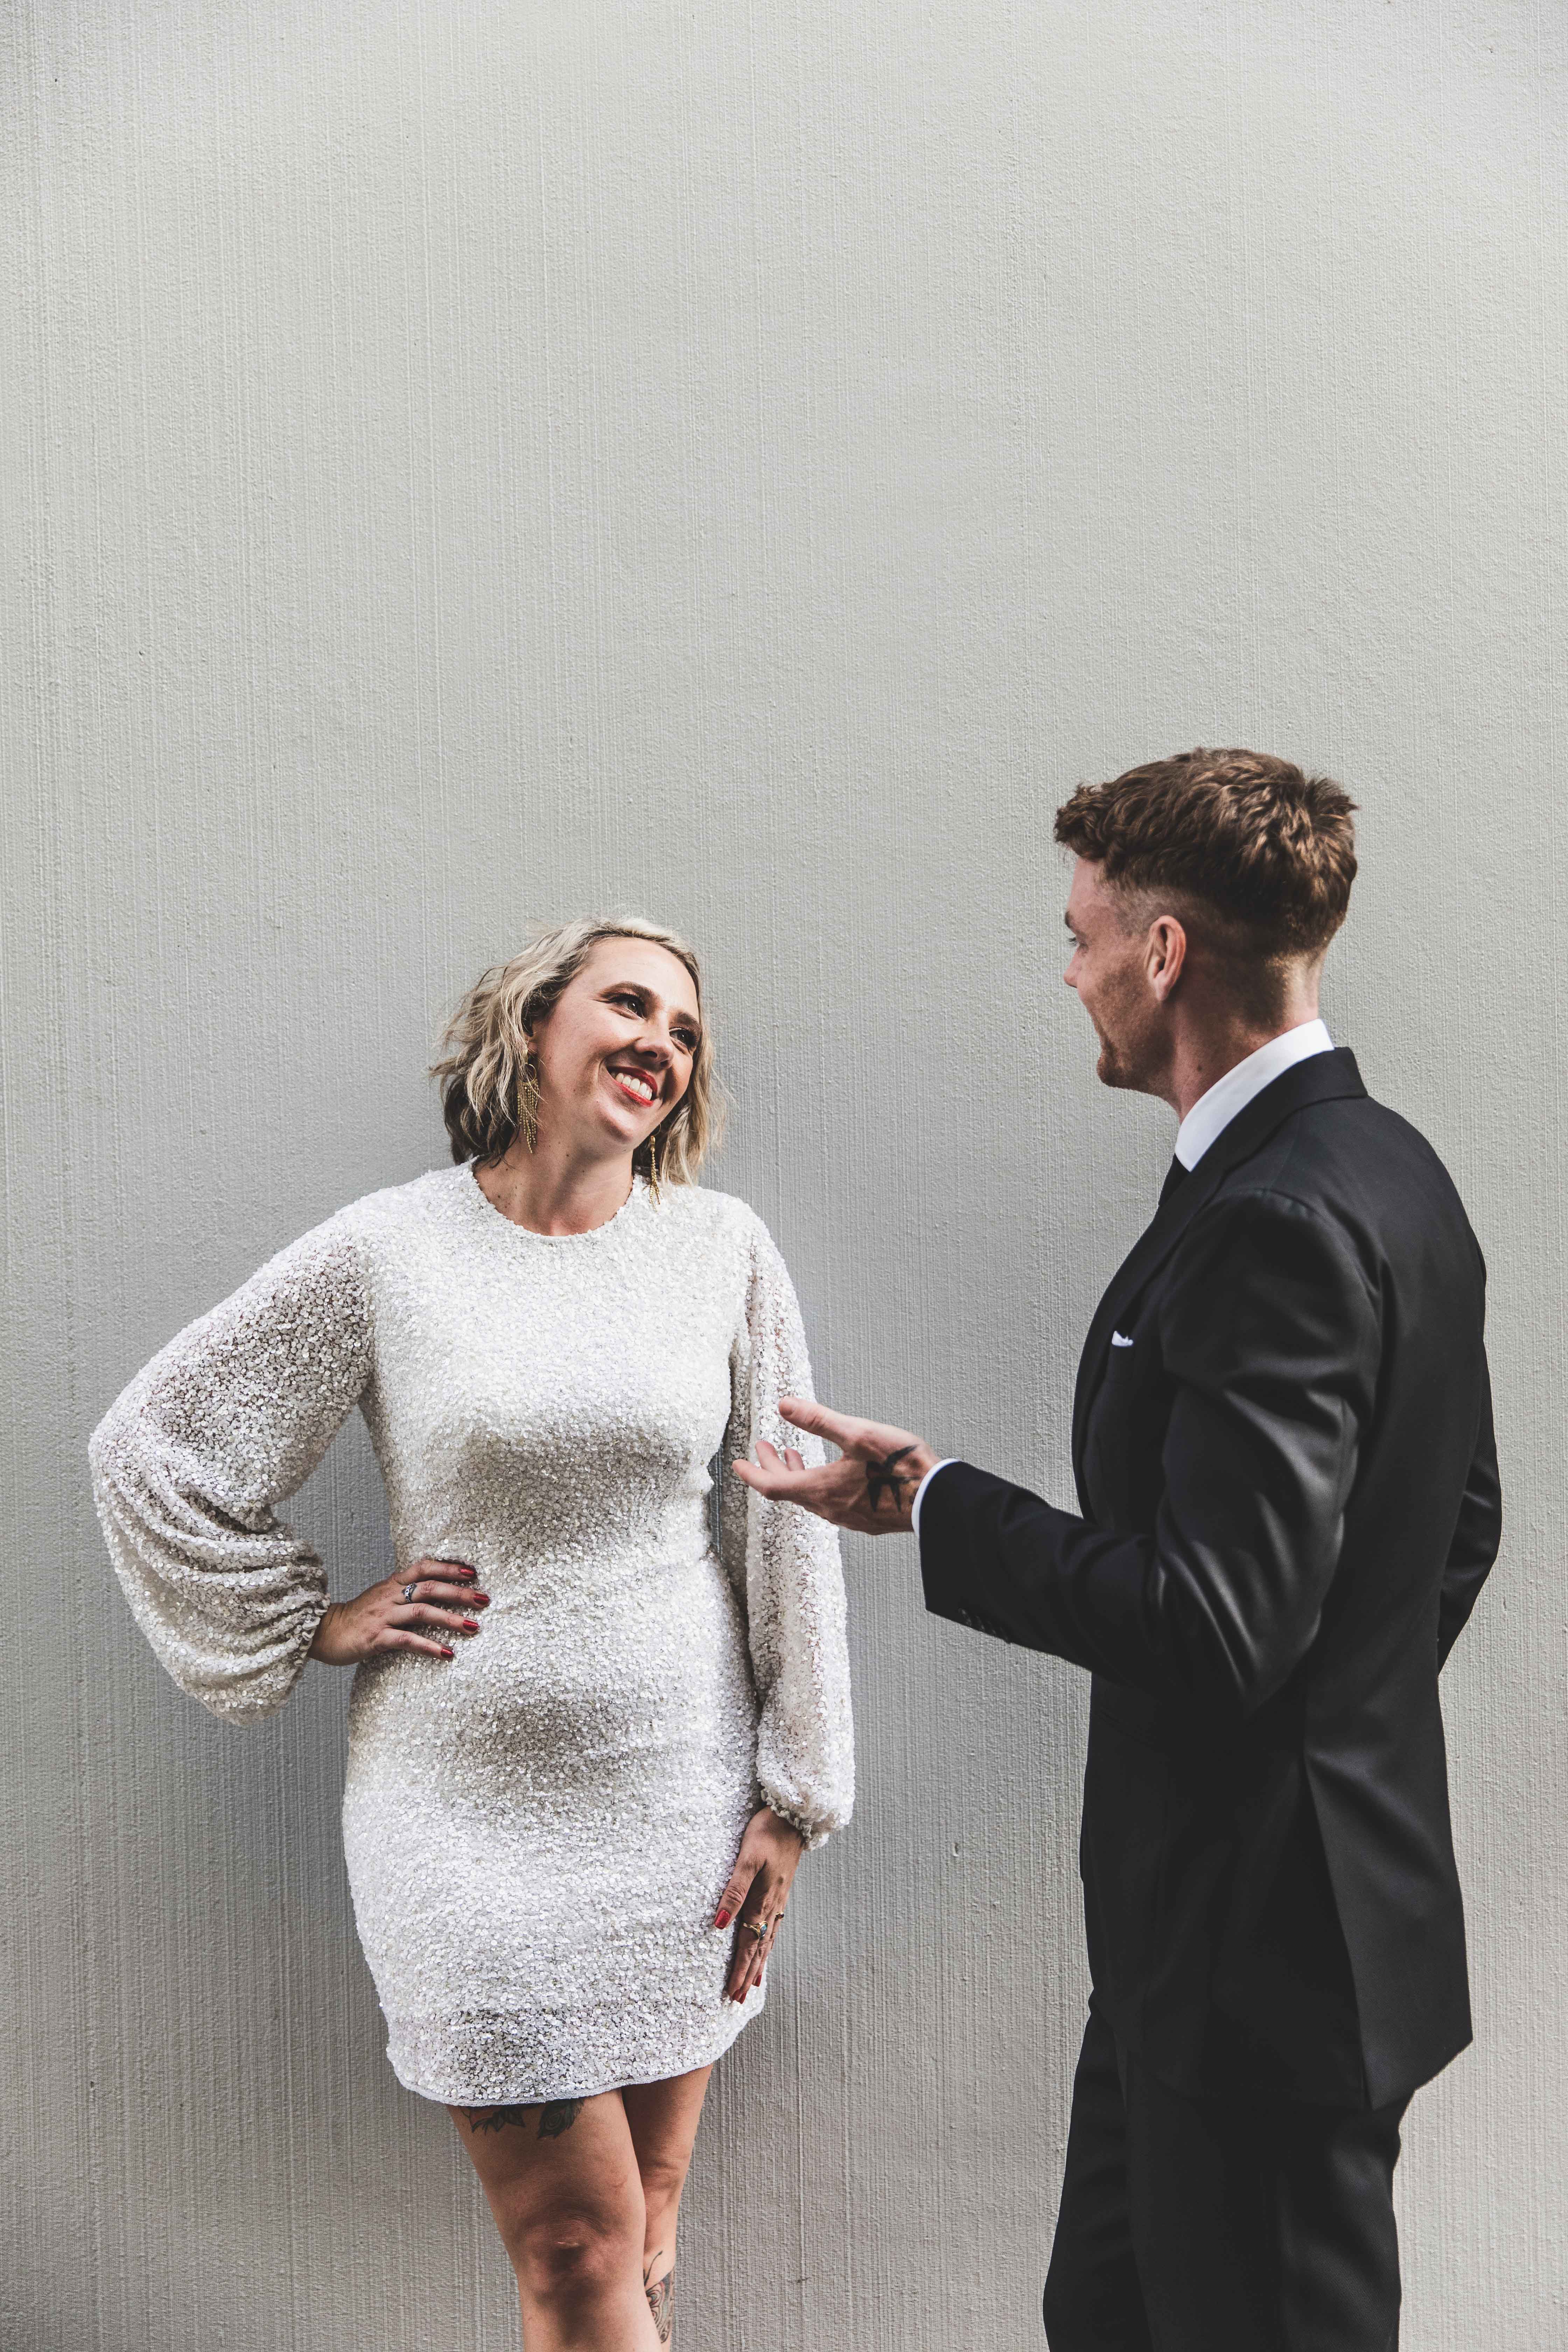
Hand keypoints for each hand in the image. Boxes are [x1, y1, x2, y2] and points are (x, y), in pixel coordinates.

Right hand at [309, 1558, 488, 1665]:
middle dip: (459, 1593)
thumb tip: (435, 1589)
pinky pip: (407, 1640)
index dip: (449, 1567)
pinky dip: (429, 1647)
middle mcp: (389, 1596)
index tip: (473, 1572)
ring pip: (422, 1613)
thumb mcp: (381, 1597)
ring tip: (474, 1627)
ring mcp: (383, 1616)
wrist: (322, 1631)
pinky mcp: (376, 1638)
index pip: (424, 1567)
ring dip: (451, 1619)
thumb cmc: (357, 1617)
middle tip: (484, 1599)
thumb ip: (404, 1592)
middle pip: (429, 1588)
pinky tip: (447, 1653)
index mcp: (392, 1584)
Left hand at [713, 1807, 805, 2001]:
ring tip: (754, 1984)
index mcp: (762, 1901)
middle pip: (759, 1948)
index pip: (749, 1945)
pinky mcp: (780, 1890)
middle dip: (748, 1974)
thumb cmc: (767, 1832)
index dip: (740, 1970)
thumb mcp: (747, 1858)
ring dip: (759, 1963)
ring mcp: (778, 1899)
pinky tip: (767, 1946)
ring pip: (768, 1939)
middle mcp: (772, 1905)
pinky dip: (769, 1943)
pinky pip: (774, 1926)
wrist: (793, 1814)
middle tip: (739, 2000)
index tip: (733, 1994)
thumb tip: (718, 1924)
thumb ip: (733, 1891)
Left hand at [731, 1398, 937, 1534]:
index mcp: (822, 1489)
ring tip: (792, 1455)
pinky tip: (829, 1474)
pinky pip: (830, 1504)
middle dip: (772, 1468)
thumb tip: (784, 1405)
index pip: (772, 1486)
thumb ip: (818, 1420)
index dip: (752, 1473)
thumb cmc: (901, 1465)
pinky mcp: (866, 1520)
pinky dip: (817, 1485)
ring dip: (796, 1476)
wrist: (936, 1499)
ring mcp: (848, 1517)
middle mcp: (831, 1508)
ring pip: (810, 1497)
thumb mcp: (858, 1433)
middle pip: (789, 1491)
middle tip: (764, 1448)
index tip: (737, 1464)